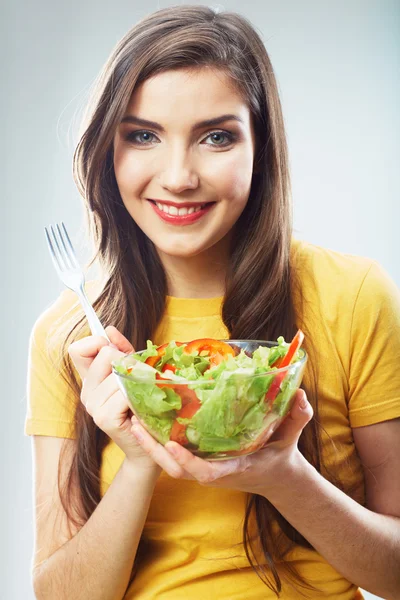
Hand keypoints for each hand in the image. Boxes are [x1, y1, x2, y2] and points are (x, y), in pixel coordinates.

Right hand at [68, 326, 160, 474]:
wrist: (149, 446)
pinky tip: (140, 406)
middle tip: (139, 377)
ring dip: (138, 379)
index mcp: (90, 379)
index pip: (77, 349)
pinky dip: (138, 395)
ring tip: (143, 394)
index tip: (115, 350)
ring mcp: (93, 406)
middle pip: (105, 354)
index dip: (96, 343)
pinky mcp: (103, 417)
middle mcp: (87, 392)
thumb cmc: (144, 407)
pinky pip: (123, 392)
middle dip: (128, 360)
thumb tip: (110, 329)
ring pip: (118, 373)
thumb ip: (123, 350)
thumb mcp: (134, 371)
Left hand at [130, 389, 312, 495]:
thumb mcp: (291, 437)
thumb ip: (297, 418)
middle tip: (136, 425)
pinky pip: (174, 454)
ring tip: (133, 419)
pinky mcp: (199, 460)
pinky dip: (158, 441)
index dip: (188, 461)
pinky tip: (146, 418)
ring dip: (151, 444)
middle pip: (177, 469)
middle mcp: (213, 471)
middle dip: (155, 451)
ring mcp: (203, 467)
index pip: (206, 472)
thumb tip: (300, 396)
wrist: (275, 476)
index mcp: (232, 468)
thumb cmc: (280, 455)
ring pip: (170, 463)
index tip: (173, 444)